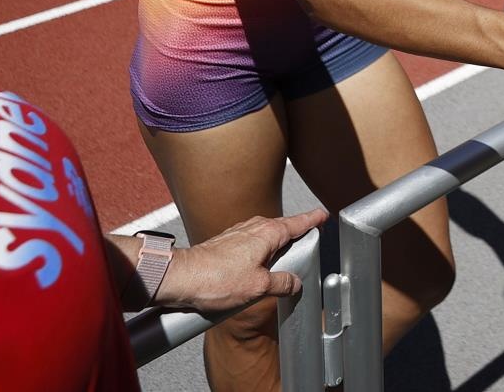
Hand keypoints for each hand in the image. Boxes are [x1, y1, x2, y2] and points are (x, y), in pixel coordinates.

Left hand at [152, 209, 327, 314]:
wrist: (180, 278)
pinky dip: (259, 250)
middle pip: (283, 228)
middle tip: (307, 241)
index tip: (323, 214)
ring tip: (281, 261)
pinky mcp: (225, 243)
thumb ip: (281, 284)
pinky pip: (251, 243)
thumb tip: (294, 283)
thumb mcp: (258, 288)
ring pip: (265, 236)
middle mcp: (254, 228)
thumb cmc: (216, 280)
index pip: (298, 223)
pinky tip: (255, 266)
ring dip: (276, 244)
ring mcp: (238, 233)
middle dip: (296, 234)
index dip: (313, 219)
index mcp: (268, 233)